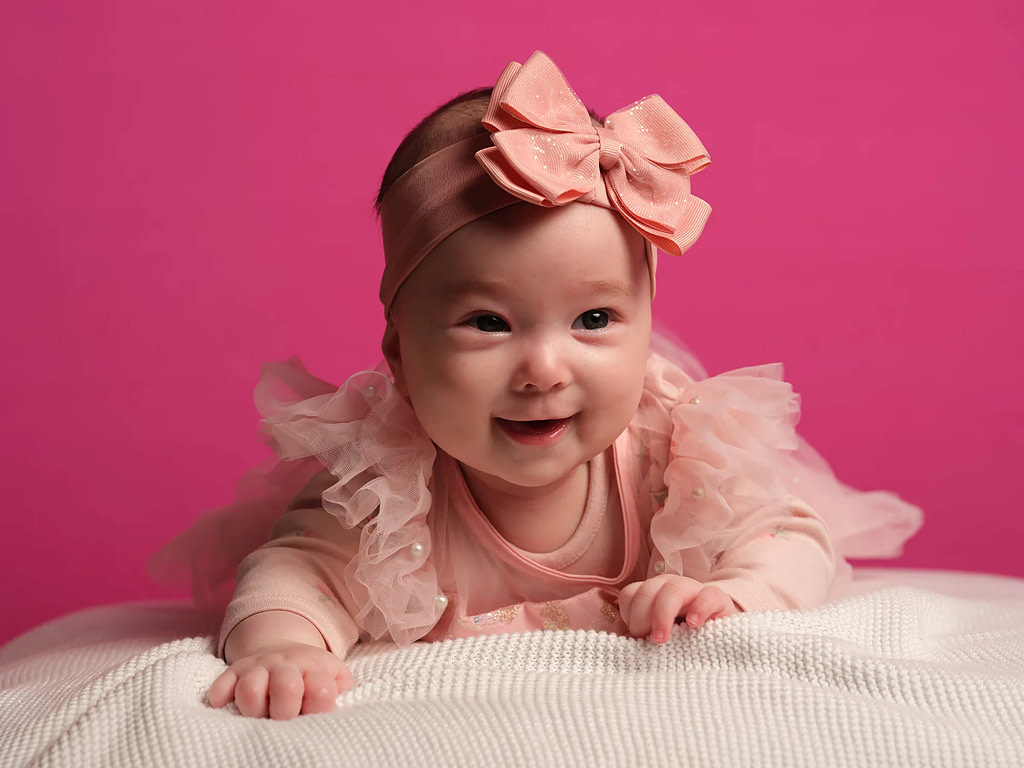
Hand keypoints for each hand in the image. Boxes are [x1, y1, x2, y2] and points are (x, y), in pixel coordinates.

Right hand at [208, 641, 353, 719]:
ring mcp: (259, 666)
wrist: (283, 650)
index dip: (319, 710)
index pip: (322, 691)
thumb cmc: (311, 674)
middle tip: (285, 722)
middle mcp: (286, 664)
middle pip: (286, 688)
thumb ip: (340, 690)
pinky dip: (221, 698)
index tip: (313, 717)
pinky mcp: (235, 671)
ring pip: (251, 688)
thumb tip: (334, 707)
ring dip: (254, 710)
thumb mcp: (334, 675)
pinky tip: (226, 707)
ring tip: (260, 717)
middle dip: (285, 714)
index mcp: (315, 667)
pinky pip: (222, 684)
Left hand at [618, 575, 737, 643]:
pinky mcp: (718, 599)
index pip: (631, 594)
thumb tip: (618, 639)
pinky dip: (699, 608)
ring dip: (663, 614)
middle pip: (647, 590)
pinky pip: (708, 594)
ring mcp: (694, 590)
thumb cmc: (680, 638)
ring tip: (662, 639)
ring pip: (673, 588)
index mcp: (651, 593)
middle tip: (649, 641)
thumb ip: (636, 636)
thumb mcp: (655, 637)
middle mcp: (670, 586)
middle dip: (641, 617)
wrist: (719, 638)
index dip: (629, 615)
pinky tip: (693, 624)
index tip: (636, 637)